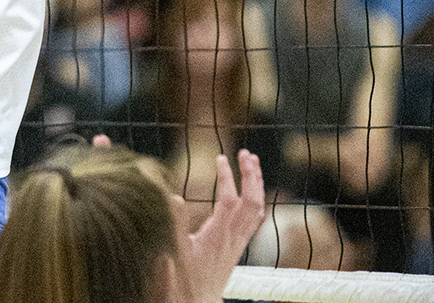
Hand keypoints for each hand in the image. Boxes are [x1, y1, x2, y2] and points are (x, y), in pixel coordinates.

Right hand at [163, 150, 265, 302]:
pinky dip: (256, 198)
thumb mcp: (174, 252)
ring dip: (257, 183)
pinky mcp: (239, 245)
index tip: (218, 157)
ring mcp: (239, 241)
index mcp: (218, 235)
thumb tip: (175, 196)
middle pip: (252, 201)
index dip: (225, 176)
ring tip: (252, 162)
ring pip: (258, 209)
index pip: (228, 199)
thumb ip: (175, 225)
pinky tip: (251, 190)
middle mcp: (233, 237)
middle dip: (252, 175)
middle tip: (244, 152)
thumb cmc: (184, 281)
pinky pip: (255, 218)